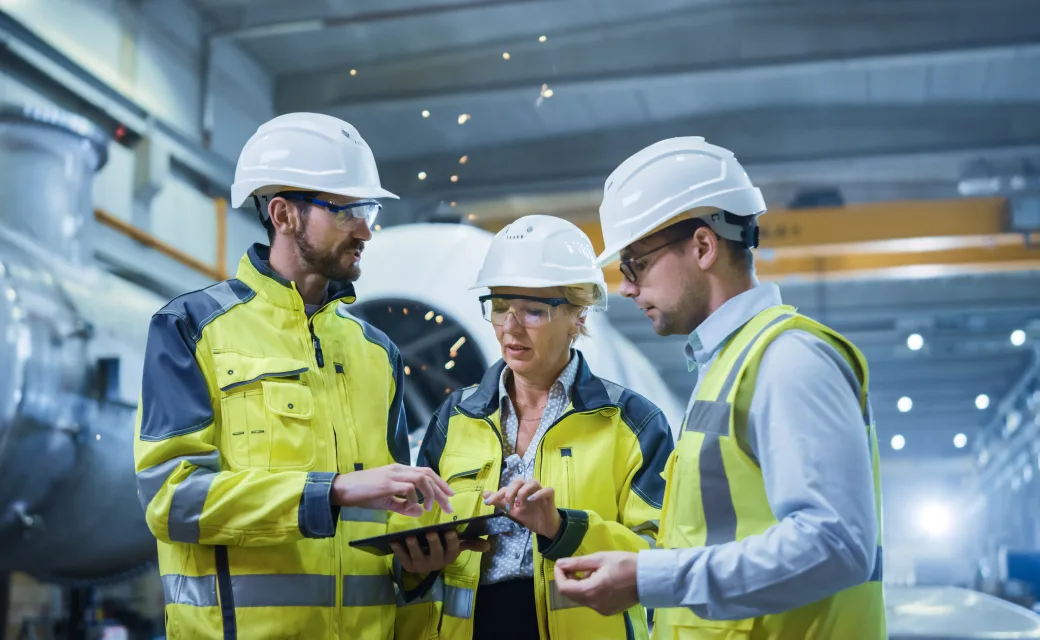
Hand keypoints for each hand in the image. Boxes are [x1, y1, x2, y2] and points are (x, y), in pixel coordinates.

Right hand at [332, 464, 453, 516]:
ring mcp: (393, 475)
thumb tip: (421, 512)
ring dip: (429, 494)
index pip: (426, 472)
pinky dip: (413, 499)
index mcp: (400, 470)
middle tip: (449, 505)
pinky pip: (408, 488)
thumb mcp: (387, 501)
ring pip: (421, 478)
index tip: (450, 495)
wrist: (342, 489)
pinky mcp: (386, 483)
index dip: (440, 483)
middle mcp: (399, 469)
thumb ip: (404, 506)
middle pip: (428, 474)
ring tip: (430, 508)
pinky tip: (410, 508)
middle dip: (441, 490)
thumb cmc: (363, 494)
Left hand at [390, 530, 490, 574]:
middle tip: (430, 532)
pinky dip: (398, 550)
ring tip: (410, 537)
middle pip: (436, 552)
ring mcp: (422, 565)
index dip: (451, 540)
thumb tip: (488, 545)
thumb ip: (471, 544)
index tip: (450, 530)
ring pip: (418, 556)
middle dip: (433, 542)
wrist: (424, 563)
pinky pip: (403, 558)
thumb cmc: (441, 549)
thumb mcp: (455, 546)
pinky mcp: (409, 566)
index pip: (453, 548)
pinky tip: (393, 541)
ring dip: (414, 547)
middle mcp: (437, 563)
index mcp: (449, 556)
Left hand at [482, 477, 560, 538]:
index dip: (497, 494)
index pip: (507, 487)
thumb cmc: (529, 516)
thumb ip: (500, 502)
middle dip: (510, 492)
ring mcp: (540, 491)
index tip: (488, 503)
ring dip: (523, 492)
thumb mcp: (512, 511)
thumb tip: (484, 494)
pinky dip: (539, 493)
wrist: (544, 527)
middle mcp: (529, 488)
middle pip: (519, 481)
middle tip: (508, 505)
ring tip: (520, 504)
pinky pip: (547, 490)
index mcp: (520, 490)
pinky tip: (532, 500)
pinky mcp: (550, 496)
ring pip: (532, 482)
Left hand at [554, 552, 639, 616]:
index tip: (561, 564)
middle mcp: (594, 604)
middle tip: (575, 565)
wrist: (649, 578)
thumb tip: (559, 563)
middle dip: (569, 579)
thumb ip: (578, 562)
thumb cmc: (625, 564)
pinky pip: (592, 601)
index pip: (564, 588)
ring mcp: (602, 610)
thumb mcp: (600, 558)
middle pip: (571, 595)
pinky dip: (590, 591)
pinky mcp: (608, 611)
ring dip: (580, 584)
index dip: (558, 575)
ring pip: (581, 598)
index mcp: (591, 591)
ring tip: (594, 570)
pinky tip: (600, 580)